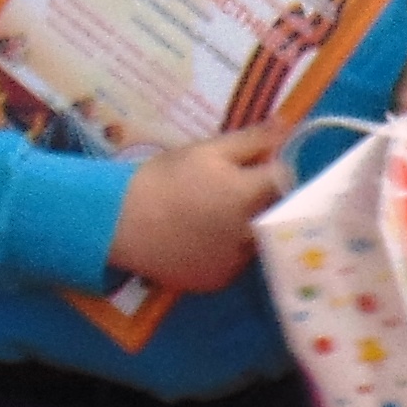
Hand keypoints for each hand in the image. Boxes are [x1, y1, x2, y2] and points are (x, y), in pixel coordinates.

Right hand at [109, 125, 288, 293]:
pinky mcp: (217, 281)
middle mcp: (249, 233)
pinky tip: (204, 237)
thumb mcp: (207, 151)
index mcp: (250, 196)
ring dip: (248, 227)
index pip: (286, 180)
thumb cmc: (164, 179)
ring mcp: (235, 262)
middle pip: (275, 213)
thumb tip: (287, 125)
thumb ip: (252, 140)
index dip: (274, 170)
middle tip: (233, 190)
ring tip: (214, 214)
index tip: (256, 166)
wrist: (119, 221)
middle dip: (263, 200)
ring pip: (257, 240)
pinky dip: (228, 250)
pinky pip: (236, 263)